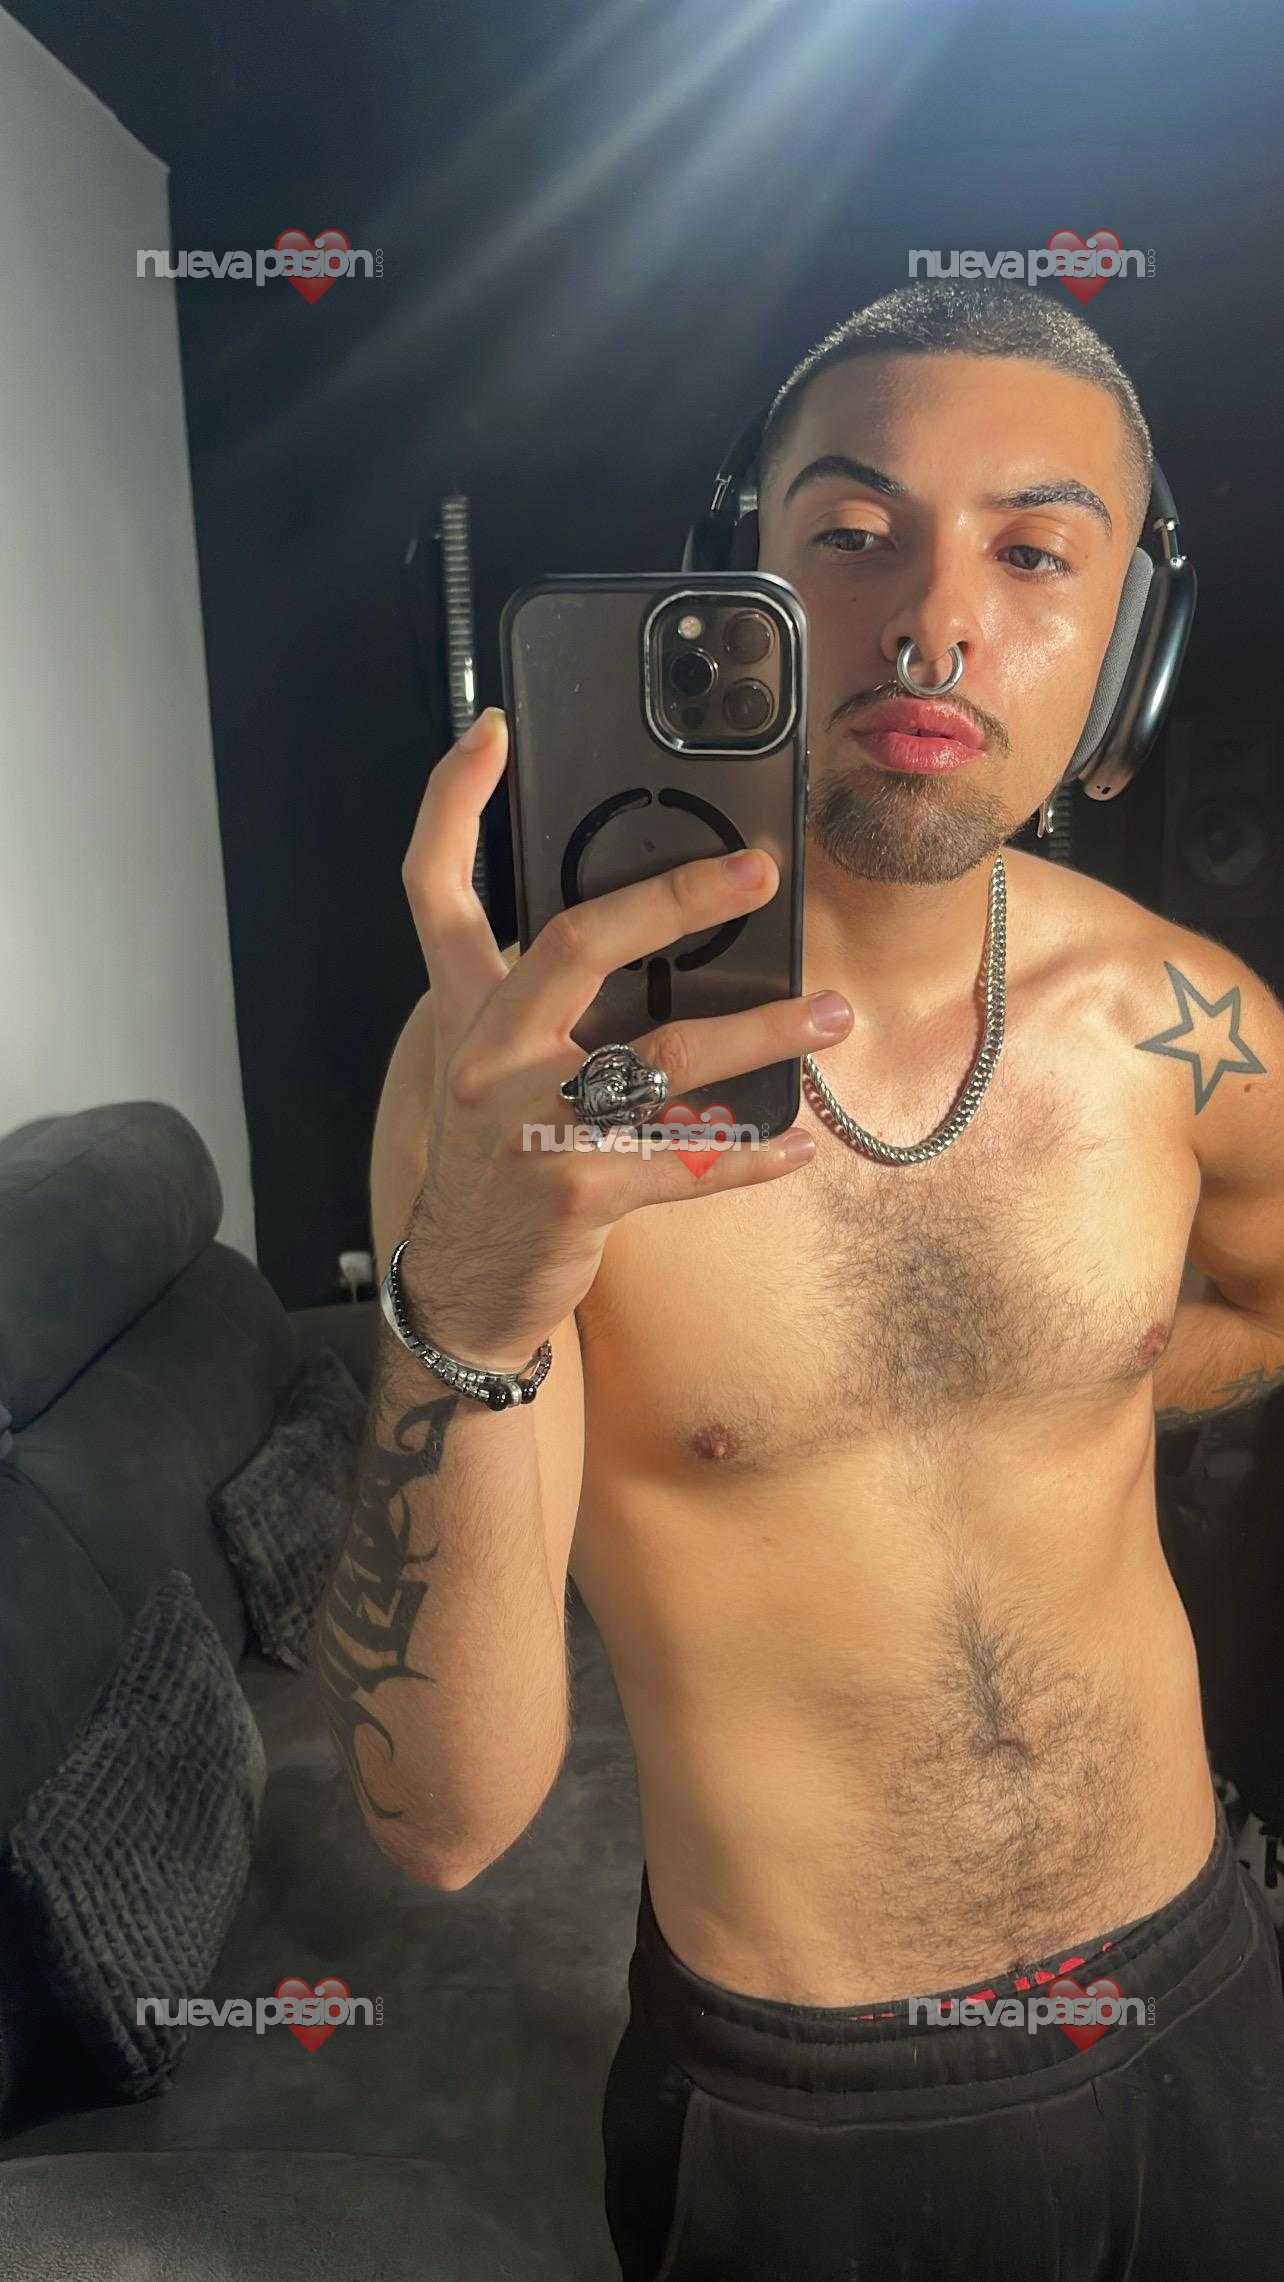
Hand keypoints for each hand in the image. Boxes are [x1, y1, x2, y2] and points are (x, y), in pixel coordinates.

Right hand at [397, 707, 851, 1367]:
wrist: (466, 1285)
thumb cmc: (498, 1157)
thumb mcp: (494, 1065)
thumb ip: (544, 1000)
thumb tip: (653, 935)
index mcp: (467, 1010)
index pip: (435, 887)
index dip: (453, 802)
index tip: (491, 731)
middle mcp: (487, 1055)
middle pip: (575, 943)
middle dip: (673, 897)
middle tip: (760, 870)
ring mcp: (528, 1124)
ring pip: (661, 1058)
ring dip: (760, 1033)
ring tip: (829, 1016)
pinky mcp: (575, 1193)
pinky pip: (686, 1163)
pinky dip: (750, 1155)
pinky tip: (796, 1143)